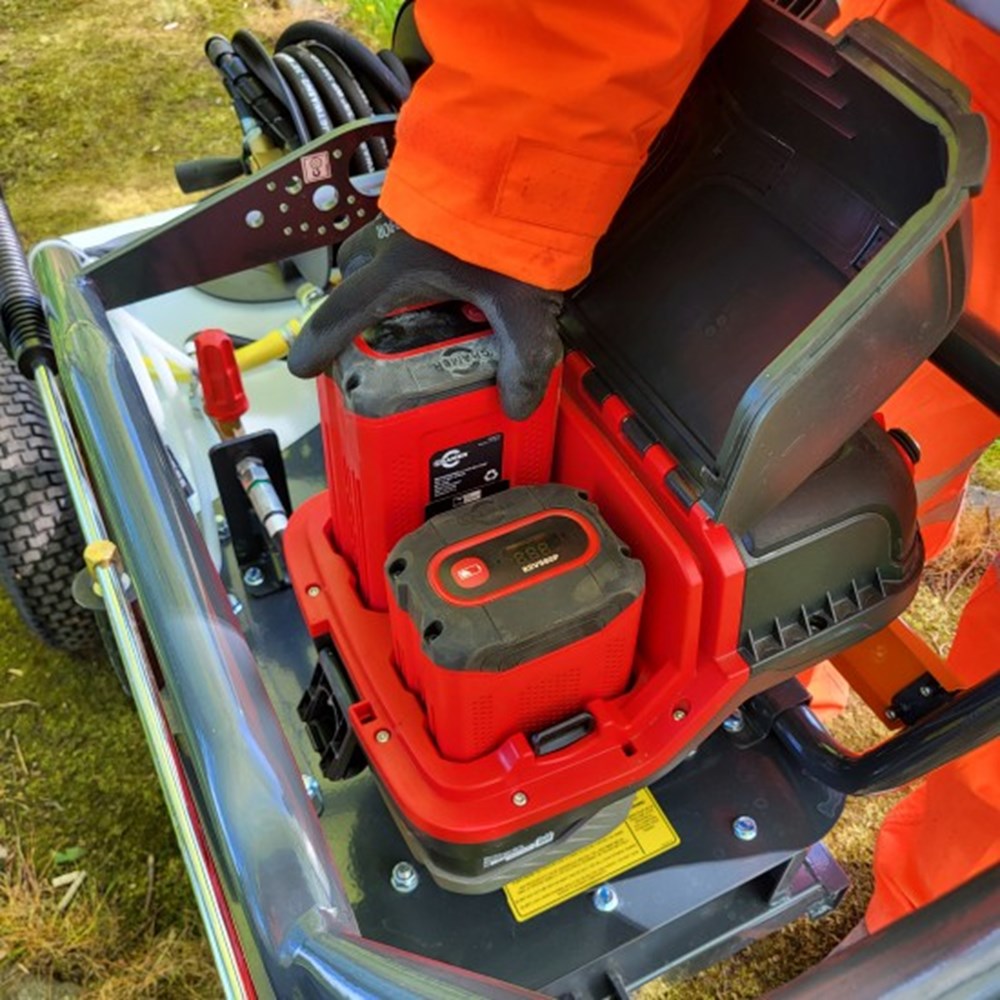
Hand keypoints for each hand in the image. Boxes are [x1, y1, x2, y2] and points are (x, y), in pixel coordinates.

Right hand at [287, 214, 563, 419]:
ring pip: (385, 248)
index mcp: (401, 268)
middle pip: (357, 272)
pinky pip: (419, 233)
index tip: (302, 366)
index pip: (346, 311)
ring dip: (396, 278)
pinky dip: (430, 256)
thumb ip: (523, 357)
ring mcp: (418, 215)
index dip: (321, 342)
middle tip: (380, 330)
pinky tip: (467, 270)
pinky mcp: (445, 201)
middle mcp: (398, 239)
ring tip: (432, 305)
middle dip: (360, 303)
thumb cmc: (517, 223)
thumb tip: (517, 407)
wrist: (539, 152)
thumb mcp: (523, 302)